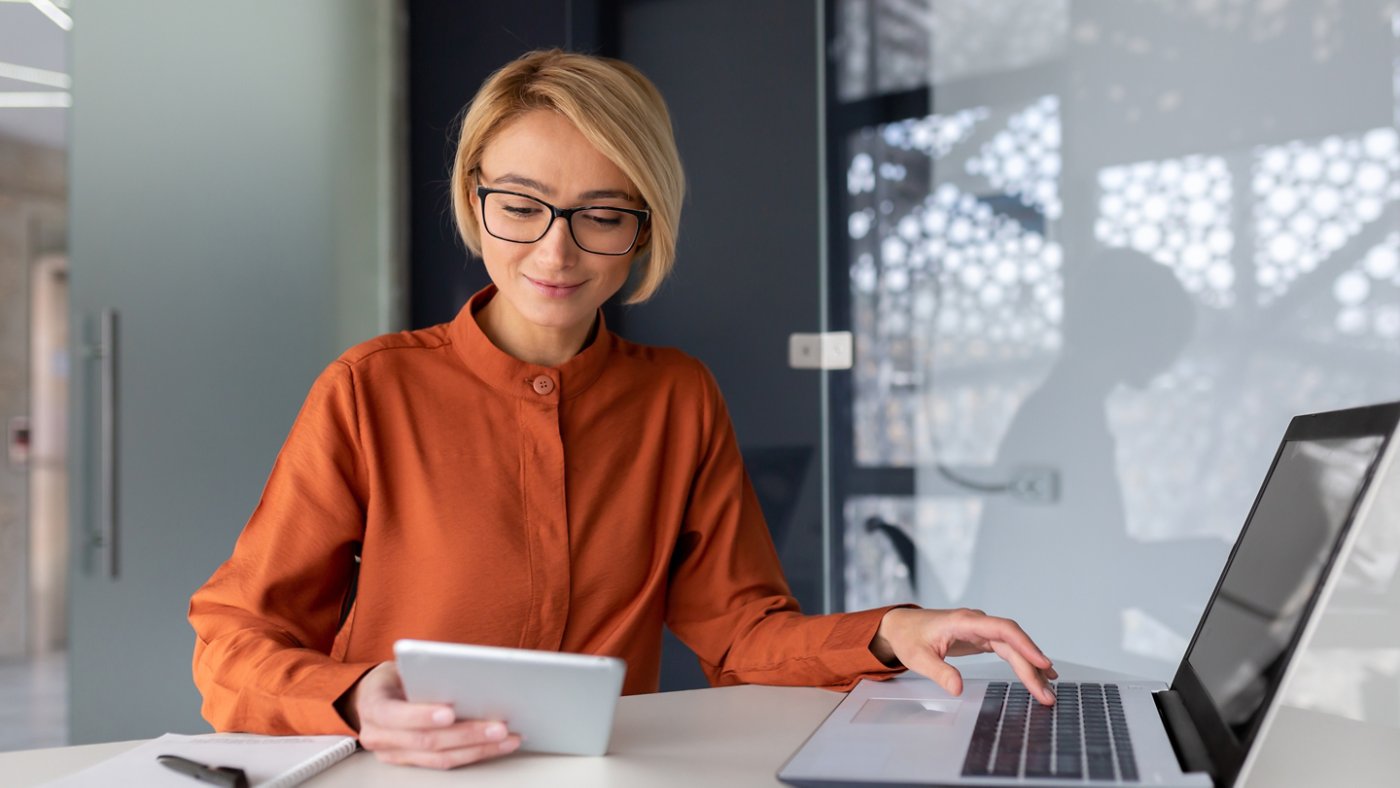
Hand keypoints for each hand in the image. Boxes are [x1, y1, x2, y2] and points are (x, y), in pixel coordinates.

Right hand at [337, 661, 521, 768]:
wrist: (373, 698)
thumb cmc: (392, 679)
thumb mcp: (400, 668)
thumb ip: (423, 674)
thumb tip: (465, 674)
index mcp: (373, 707)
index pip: (395, 715)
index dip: (422, 716)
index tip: (450, 712)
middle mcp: (379, 737)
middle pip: (426, 741)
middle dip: (466, 734)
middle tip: (498, 727)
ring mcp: (394, 755)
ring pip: (440, 758)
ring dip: (478, 749)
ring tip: (507, 738)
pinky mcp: (412, 763)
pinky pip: (445, 763)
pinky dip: (474, 754)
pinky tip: (497, 745)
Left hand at [870, 608, 1057, 704]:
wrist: (900, 626)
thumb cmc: (908, 637)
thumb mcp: (918, 657)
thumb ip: (938, 671)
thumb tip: (957, 688)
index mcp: (964, 622)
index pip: (1003, 630)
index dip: (1025, 645)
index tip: (1042, 662)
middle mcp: (977, 623)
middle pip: (1013, 643)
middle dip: (1032, 667)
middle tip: (1046, 694)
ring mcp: (980, 630)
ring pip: (1013, 647)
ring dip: (1031, 667)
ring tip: (1048, 689)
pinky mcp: (980, 638)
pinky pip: (1007, 649)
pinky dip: (1022, 662)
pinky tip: (1036, 674)